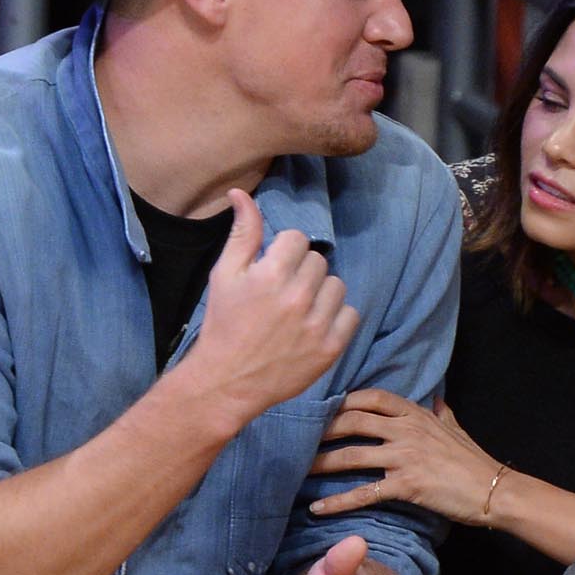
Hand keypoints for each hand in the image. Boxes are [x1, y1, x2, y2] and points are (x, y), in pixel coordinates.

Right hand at [180, 192, 360, 433]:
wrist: (228, 380)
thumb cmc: (224, 324)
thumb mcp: (224, 275)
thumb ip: (242, 233)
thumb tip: (241, 193)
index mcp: (271, 274)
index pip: (298, 239)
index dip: (285, 251)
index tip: (273, 269)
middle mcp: (298, 296)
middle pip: (318, 261)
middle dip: (302, 271)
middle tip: (283, 292)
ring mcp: (317, 324)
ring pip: (337, 285)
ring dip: (321, 293)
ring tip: (300, 309)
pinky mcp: (330, 348)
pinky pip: (351, 314)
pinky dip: (336, 317)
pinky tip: (314, 325)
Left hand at [308, 390, 502, 522]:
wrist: (494, 489)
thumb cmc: (474, 461)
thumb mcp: (457, 429)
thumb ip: (442, 413)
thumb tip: (438, 398)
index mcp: (416, 414)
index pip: (371, 397)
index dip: (343, 400)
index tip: (323, 407)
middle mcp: (406, 430)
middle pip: (352, 421)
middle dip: (322, 429)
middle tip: (299, 437)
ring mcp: (405, 457)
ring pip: (352, 456)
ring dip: (321, 463)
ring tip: (299, 470)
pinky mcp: (406, 486)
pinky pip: (364, 493)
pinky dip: (338, 501)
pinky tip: (318, 508)